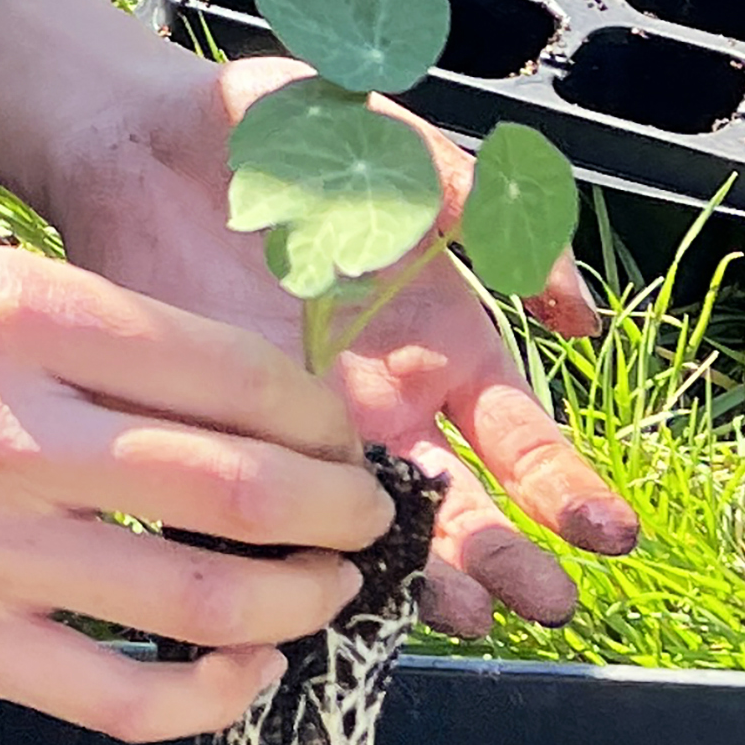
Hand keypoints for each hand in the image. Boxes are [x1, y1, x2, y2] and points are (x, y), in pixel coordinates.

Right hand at [0, 240, 388, 741]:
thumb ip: (94, 341)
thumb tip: (249, 406)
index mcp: (15, 307)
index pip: (226, 366)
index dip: (321, 413)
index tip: (350, 432)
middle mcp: (5, 419)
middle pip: (239, 482)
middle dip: (342, 508)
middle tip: (375, 514)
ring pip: (201, 596)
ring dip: (299, 601)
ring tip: (331, 588)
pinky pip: (122, 692)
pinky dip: (212, 694)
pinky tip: (243, 670)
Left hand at [30, 40, 635, 636]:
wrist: (140, 134)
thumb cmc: (281, 132)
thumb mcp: (399, 151)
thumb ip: (484, 211)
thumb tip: (577, 313)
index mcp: (442, 348)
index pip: (522, 441)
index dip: (567, 489)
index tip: (604, 533)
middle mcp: (386, 408)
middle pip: (465, 509)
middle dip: (510, 557)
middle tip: (547, 601)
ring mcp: (305, 430)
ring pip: (376, 530)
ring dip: (422, 577)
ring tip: (463, 612)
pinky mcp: (226, 434)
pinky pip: (267, 514)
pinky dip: (296, 554)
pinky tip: (328, 585)